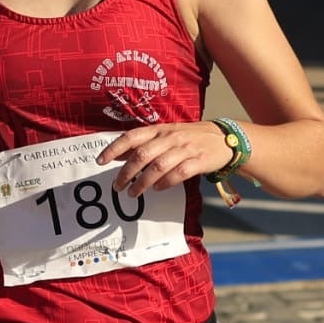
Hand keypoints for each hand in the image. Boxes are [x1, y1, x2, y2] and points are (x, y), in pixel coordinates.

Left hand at [97, 122, 232, 198]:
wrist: (224, 138)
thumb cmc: (189, 137)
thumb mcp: (166, 134)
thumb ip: (144, 143)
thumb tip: (117, 153)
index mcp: (159, 129)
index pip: (132, 136)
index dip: (114, 148)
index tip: (100, 161)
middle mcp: (170, 137)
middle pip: (142, 155)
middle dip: (126, 173)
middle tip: (117, 187)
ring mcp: (185, 148)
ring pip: (158, 166)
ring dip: (142, 182)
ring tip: (133, 193)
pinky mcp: (199, 161)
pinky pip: (179, 173)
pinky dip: (166, 182)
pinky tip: (157, 189)